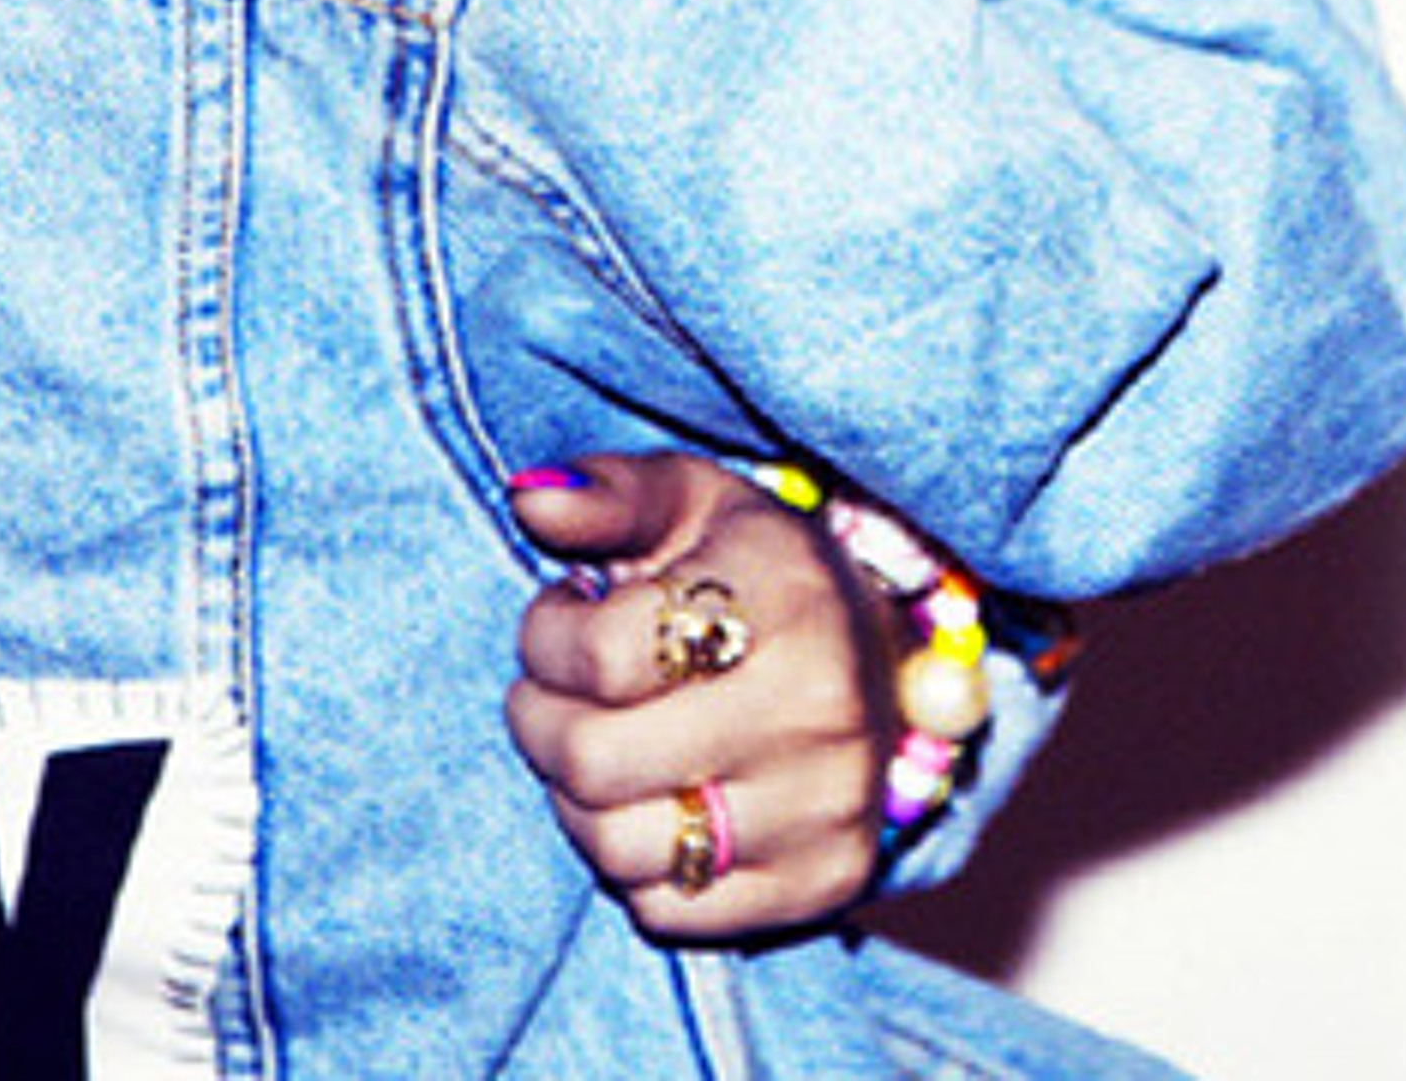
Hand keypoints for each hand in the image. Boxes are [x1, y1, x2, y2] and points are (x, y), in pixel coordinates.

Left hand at [504, 453, 889, 942]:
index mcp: (784, 596)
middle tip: (550, 690)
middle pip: (595, 761)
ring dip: (574, 798)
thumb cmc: (753, 566)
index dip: (546, 636)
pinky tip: (647, 798)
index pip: (603, 655)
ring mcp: (826, 808)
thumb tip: (527, 500)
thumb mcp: (688, 499)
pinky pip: (670, 912)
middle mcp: (816, 710)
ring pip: (619, 849)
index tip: (560, 611)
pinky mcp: (825, 883)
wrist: (878, 650)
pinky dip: (633, 863)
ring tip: (593, 741)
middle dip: (541, 721)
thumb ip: (606, 494)